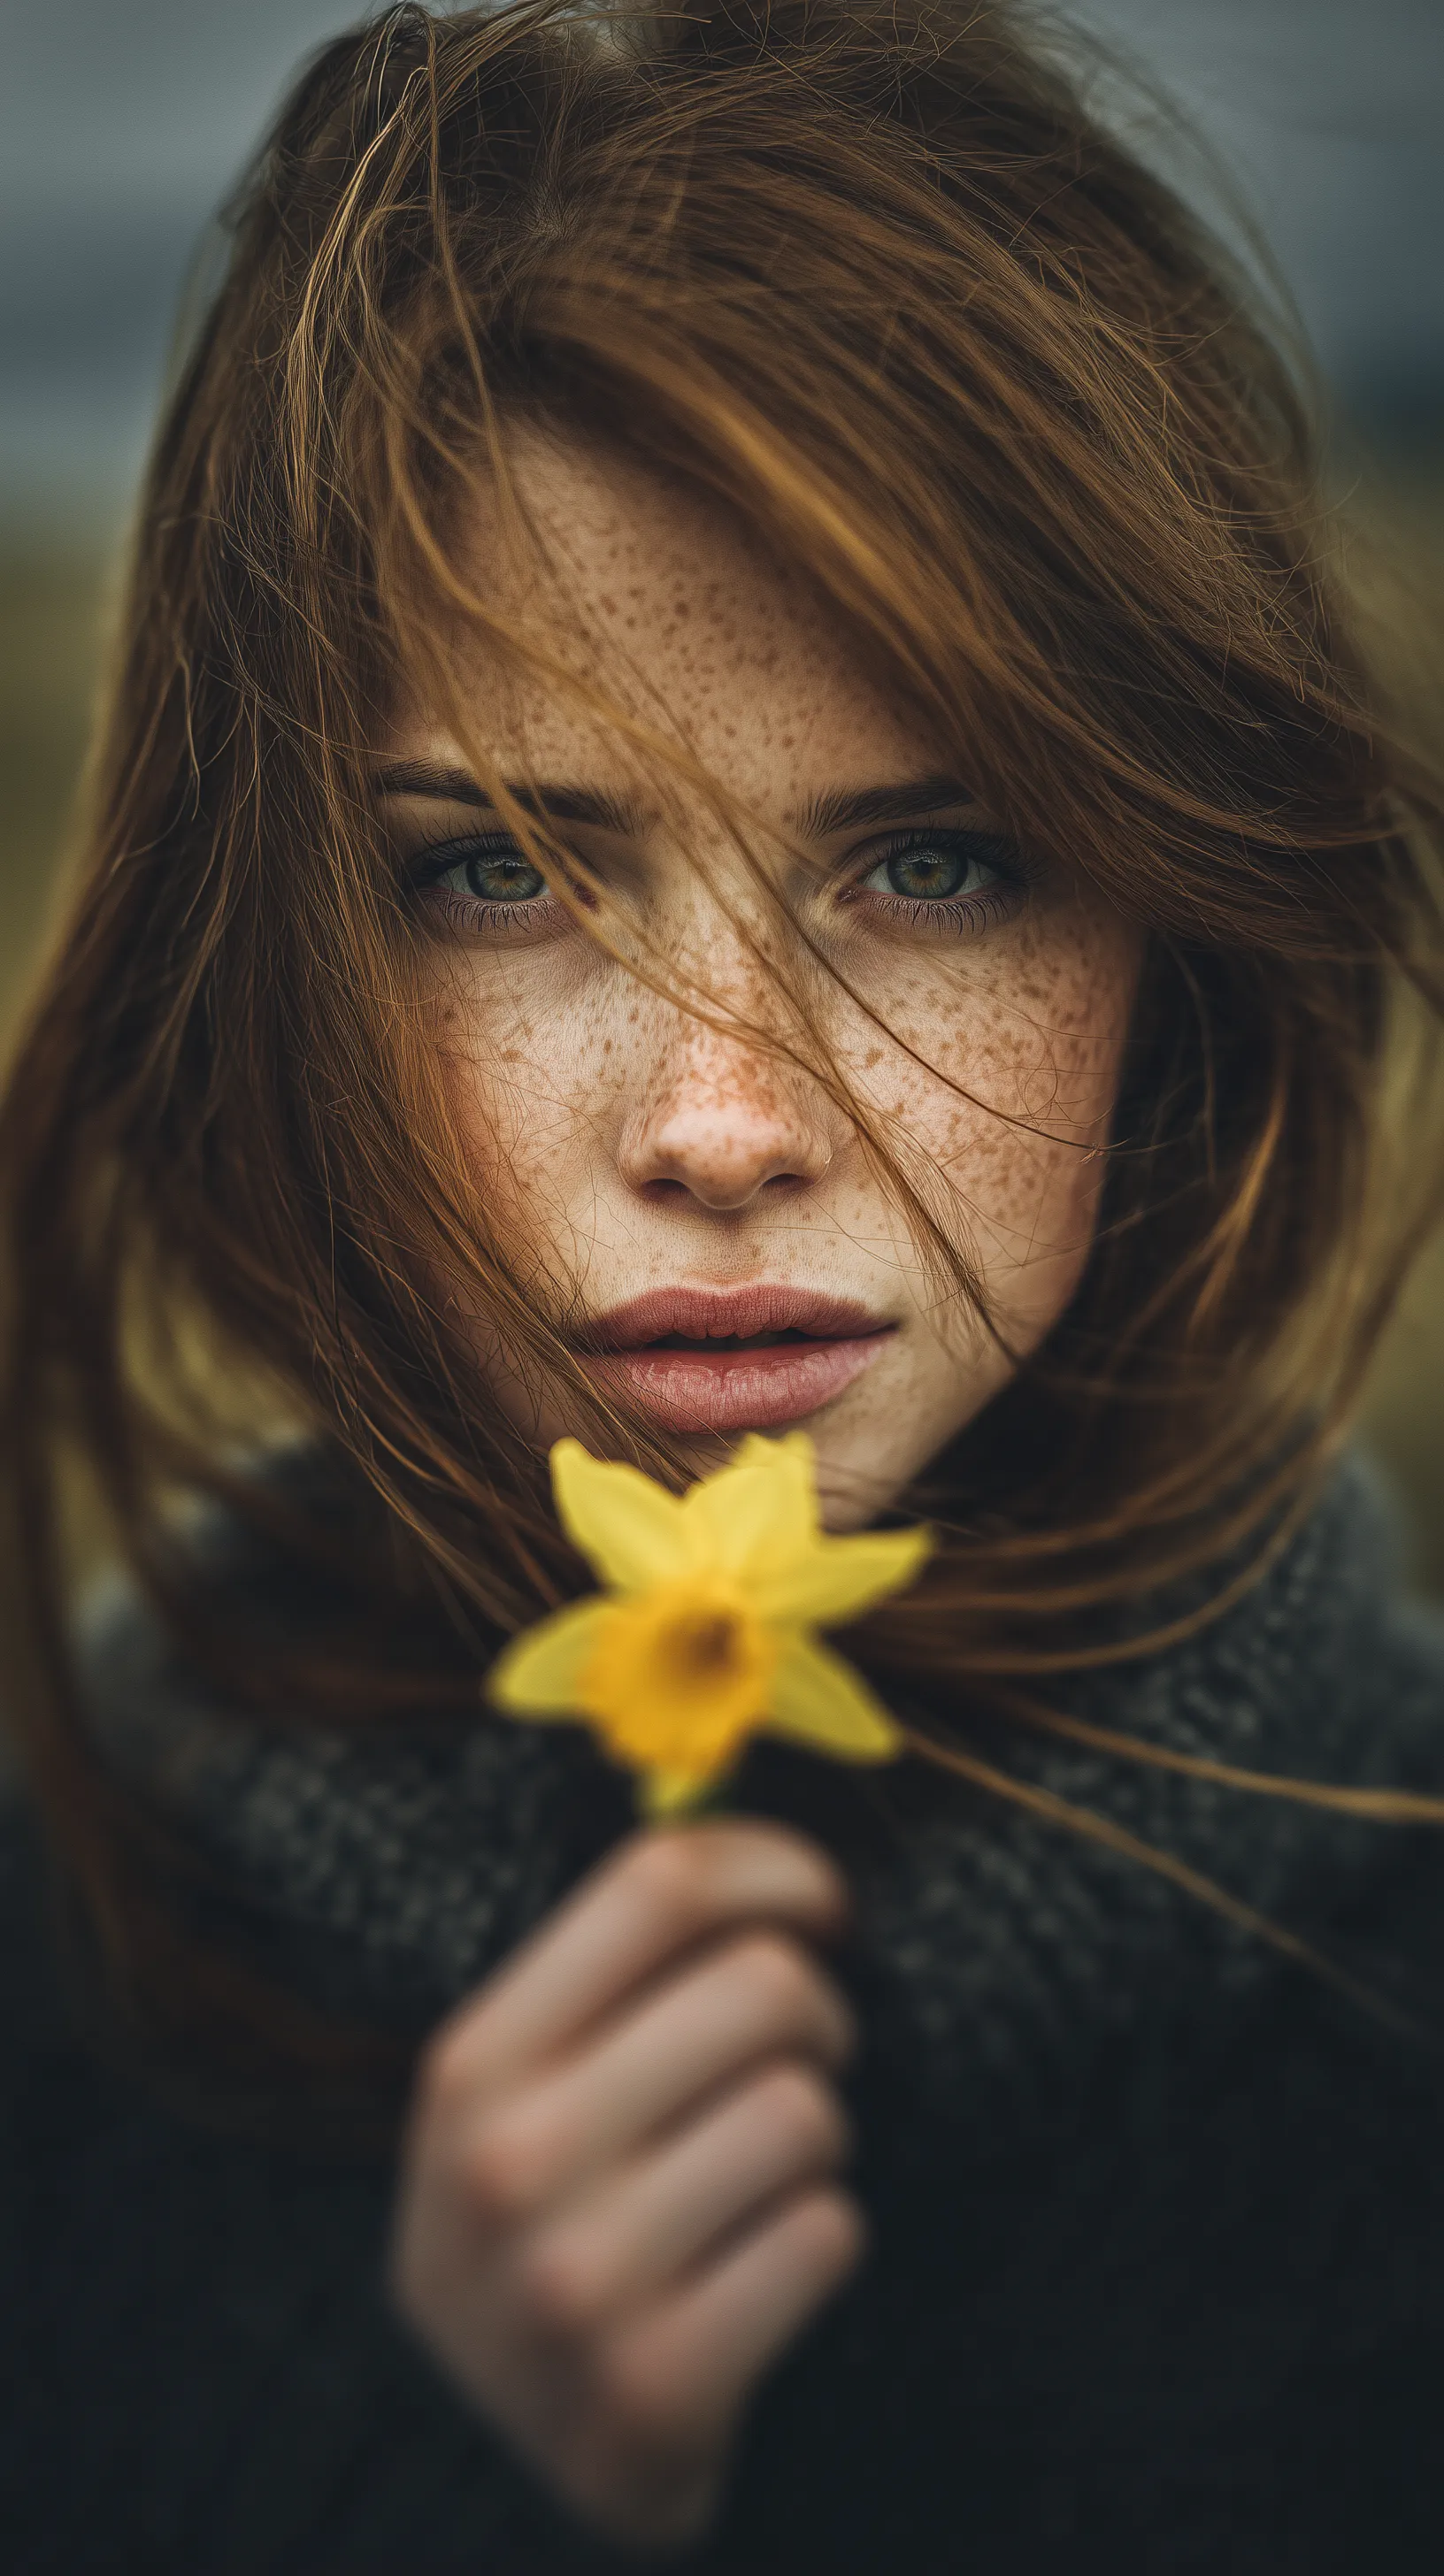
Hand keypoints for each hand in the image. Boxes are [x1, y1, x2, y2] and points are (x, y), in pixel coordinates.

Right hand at [389, 1820, 863, 2551]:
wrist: (486, 2471)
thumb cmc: (541, 2229)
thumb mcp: (514, 2095)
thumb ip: (611, 1971)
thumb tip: (761, 1844)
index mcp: (471, 2061)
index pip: (656, 1883)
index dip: (772, 1867)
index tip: (822, 1904)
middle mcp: (507, 2160)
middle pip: (760, 1987)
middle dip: (815, 2017)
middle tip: (798, 2063)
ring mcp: (575, 2281)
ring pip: (806, 2114)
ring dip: (816, 2147)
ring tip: (763, 2182)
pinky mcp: (654, 2388)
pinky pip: (826, 2238)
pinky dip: (823, 2245)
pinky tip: (764, 2271)